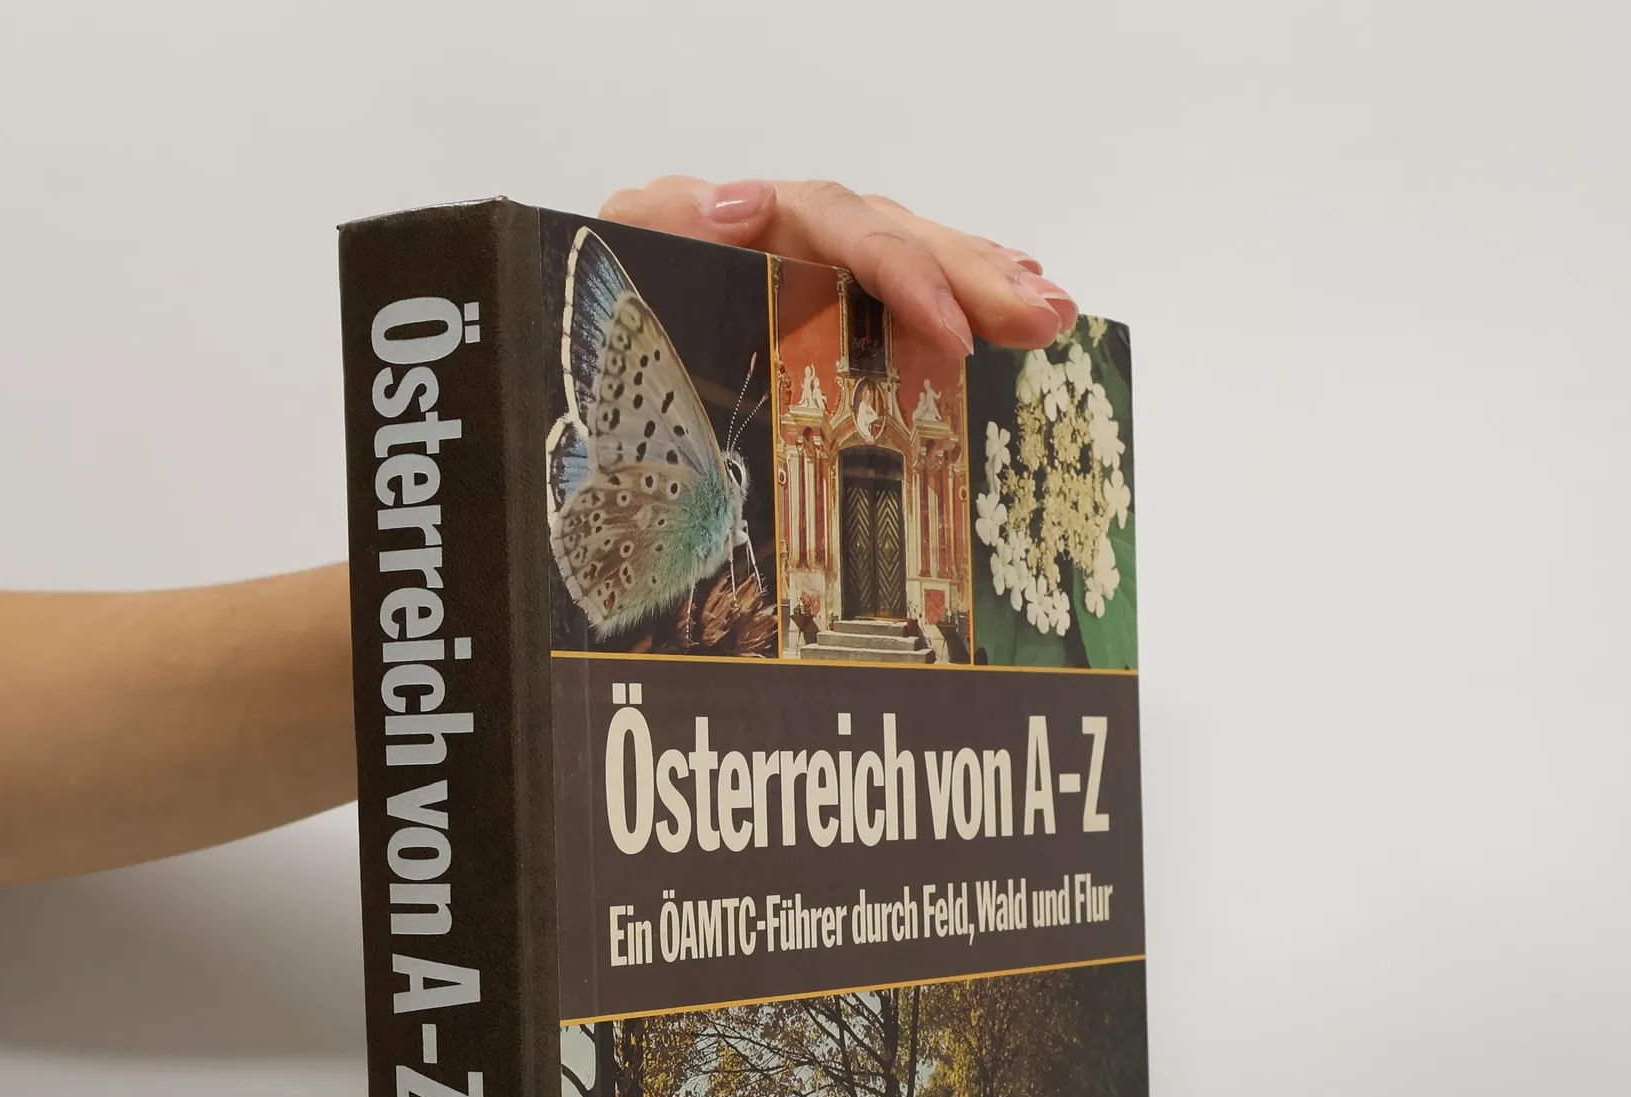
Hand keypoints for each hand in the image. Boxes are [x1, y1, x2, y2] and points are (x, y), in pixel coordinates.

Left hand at [599, 176, 1076, 359]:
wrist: (576, 359)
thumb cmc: (593, 306)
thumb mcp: (609, 262)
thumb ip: (658, 224)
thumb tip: (744, 202)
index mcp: (741, 224)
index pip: (842, 227)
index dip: (903, 275)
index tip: (951, 332)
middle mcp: (786, 236)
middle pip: (894, 239)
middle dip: (973, 277)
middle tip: (1042, 317)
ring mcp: (805, 271)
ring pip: (908, 259)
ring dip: (985, 282)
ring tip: (1053, 311)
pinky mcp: (813, 313)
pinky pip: (895, 293)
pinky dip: (955, 296)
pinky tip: (1009, 306)